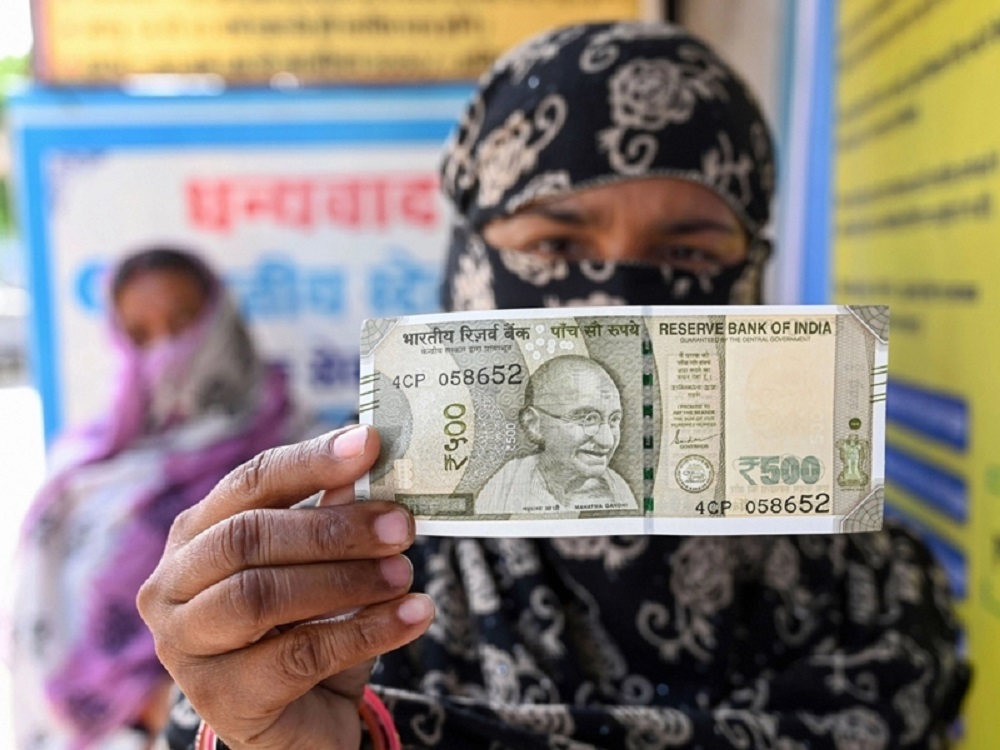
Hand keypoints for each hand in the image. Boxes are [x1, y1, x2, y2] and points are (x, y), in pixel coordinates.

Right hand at [137, 425, 433, 749]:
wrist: (302, 722)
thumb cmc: (307, 627)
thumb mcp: (325, 566)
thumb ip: (336, 515)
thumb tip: (373, 460)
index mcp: (196, 535)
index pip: (249, 483)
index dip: (311, 461)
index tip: (371, 445)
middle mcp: (173, 585)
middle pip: (248, 537)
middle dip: (334, 528)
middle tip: (401, 527)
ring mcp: (185, 646)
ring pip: (261, 597)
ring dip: (347, 580)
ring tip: (405, 574)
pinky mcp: (220, 699)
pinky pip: (297, 656)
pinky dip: (365, 631)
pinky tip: (413, 616)